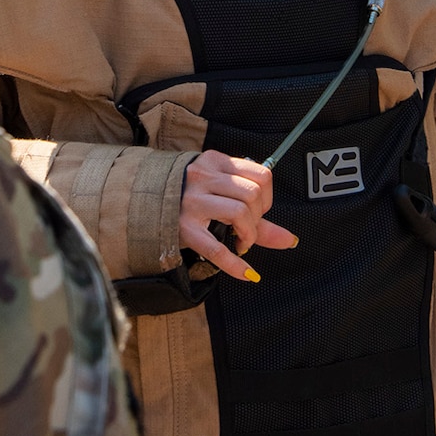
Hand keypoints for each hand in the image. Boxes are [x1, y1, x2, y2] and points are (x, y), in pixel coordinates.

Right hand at [179, 151, 296, 281]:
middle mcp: (201, 176)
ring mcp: (191, 201)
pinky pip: (216, 248)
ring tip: (240, 241)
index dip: (268, 198)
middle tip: (246, 230)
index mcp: (213, 161)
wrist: (145, 208)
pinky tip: (245, 273)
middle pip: (253, 194)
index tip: (258, 211)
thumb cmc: (191, 200)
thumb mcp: (221, 196)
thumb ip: (258, 217)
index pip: (261, 174)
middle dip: (258, 218)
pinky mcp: (183, 226)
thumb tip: (290, 240)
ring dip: (249, 235)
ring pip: (240, 212)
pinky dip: (235, 265)